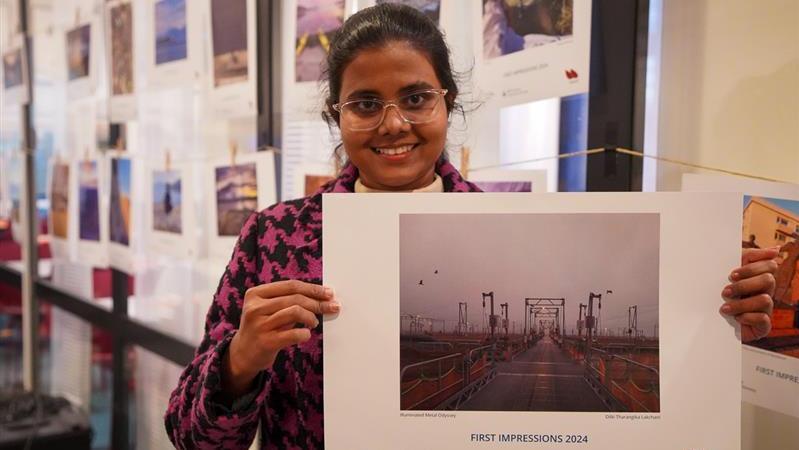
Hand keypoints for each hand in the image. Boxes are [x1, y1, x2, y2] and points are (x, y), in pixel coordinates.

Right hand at [223, 280, 339, 395]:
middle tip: (331, 307)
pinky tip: (306, 334)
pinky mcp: (266, 342)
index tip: (329, 293)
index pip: (291, 286)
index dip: (313, 288)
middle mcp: (255, 308)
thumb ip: (287, 300)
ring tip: (314, 322)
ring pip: (295, 312)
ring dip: (311, 316)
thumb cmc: (262, 327)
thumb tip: (321, 295)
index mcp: (255, 294)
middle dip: (317, 302)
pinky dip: (304, 333)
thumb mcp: (267, 309)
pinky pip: (293, 334)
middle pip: (295, 298)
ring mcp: (259, 325)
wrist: (242, 354)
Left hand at [719, 247, 777, 341]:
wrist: (708, 320)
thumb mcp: (728, 270)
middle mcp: (765, 292)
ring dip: (741, 304)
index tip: (731, 275)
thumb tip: (776, 249)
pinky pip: (763, 320)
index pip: (769, 265)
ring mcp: (765, 310)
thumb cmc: (718, 292)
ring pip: (765, 300)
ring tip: (724, 308)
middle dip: (744, 285)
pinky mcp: (762, 326)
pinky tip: (736, 318)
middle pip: (769, 280)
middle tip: (725, 291)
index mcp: (759, 277)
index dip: (751, 269)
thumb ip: (749, 256)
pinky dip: (747, 317)